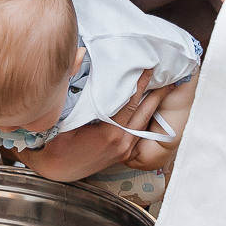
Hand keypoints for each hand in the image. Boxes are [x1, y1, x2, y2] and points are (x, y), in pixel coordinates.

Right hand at [19, 69, 171, 181]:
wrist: (56, 171)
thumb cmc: (56, 144)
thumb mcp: (61, 116)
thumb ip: (71, 83)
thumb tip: (77, 54)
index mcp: (109, 134)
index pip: (130, 103)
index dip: (141, 84)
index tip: (149, 68)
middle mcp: (121, 143)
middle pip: (144, 112)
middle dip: (157, 94)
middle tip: (169, 77)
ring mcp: (124, 150)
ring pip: (144, 123)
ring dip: (154, 105)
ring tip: (164, 89)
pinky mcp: (123, 153)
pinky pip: (138, 132)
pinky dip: (145, 117)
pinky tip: (149, 107)